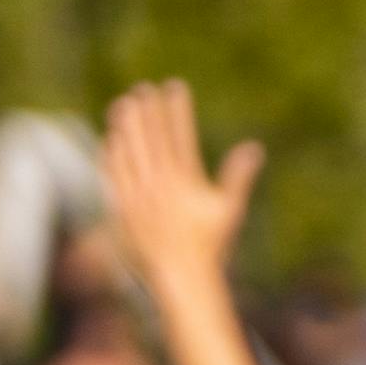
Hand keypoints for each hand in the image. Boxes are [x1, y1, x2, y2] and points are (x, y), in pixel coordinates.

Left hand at [102, 81, 260, 318]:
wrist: (181, 277)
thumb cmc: (211, 245)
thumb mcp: (230, 209)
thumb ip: (239, 176)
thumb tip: (254, 148)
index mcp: (186, 181)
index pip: (180, 135)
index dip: (177, 109)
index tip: (175, 87)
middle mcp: (160, 185)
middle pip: (151, 138)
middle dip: (147, 111)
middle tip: (143, 88)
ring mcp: (139, 196)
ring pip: (129, 152)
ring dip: (126, 126)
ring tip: (124, 104)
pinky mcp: (123, 209)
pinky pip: (114, 174)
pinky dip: (112, 154)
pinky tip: (112, 139)